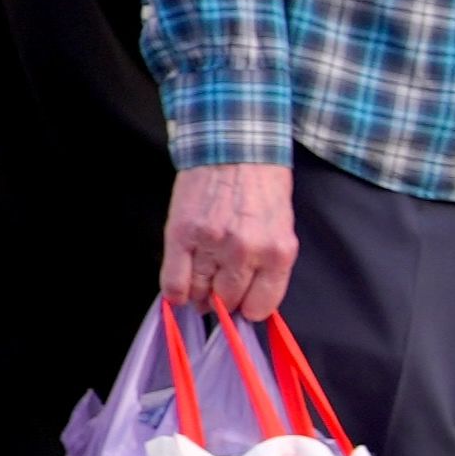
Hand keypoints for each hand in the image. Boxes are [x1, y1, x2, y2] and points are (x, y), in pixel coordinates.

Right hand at [159, 161, 297, 322]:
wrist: (234, 147)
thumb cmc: (261, 186)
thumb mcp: (280, 228)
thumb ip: (267, 265)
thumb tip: (245, 298)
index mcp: (278, 253)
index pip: (260, 306)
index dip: (247, 308)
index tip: (240, 304)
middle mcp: (247, 252)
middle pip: (227, 300)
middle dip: (221, 301)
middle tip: (216, 293)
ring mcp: (212, 243)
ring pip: (199, 292)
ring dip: (197, 295)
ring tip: (197, 287)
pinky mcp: (182, 233)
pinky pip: (174, 280)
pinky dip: (174, 292)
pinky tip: (178, 291)